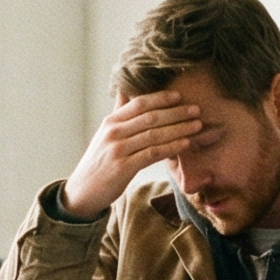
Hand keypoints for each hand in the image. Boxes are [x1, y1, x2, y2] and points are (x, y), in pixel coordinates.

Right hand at [62, 91, 204, 218]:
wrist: (82, 191)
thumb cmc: (99, 162)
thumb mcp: (105, 134)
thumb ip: (119, 112)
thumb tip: (125, 88)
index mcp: (111, 121)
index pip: (139, 103)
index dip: (161, 98)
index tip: (180, 96)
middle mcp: (114, 132)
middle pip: (150, 117)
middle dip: (176, 112)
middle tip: (196, 109)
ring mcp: (118, 150)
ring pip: (154, 134)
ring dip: (178, 129)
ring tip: (196, 125)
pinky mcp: (123, 168)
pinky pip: (152, 154)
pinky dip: (170, 147)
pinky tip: (185, 144)